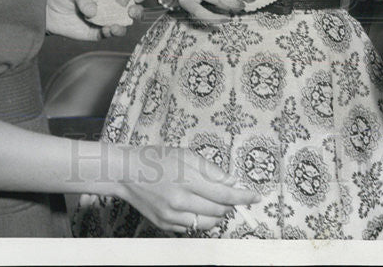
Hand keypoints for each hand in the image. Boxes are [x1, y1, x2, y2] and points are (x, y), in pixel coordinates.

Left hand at [45, 0, 144, 39]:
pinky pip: (107, 34)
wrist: (46, 13)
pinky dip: (111, 33)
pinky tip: (108, 30)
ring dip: (124, 25)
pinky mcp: (96, 33)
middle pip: (130, 10)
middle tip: (132, 11)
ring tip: (117, 26)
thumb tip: (93, 11)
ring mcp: (104, 20)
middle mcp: (110, 7)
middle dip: (136, 11)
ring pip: (122, 24)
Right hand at [84, 146, 260, 233]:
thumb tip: (231, 183)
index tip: (256, 197)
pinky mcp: (164, 224)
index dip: (243, 197)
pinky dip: (199, 219)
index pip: (225, 194)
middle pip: (219, 211)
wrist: (126, 173)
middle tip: (229, 196)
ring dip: (217, 214)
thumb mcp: (186, 155)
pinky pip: (191, 227)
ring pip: (208, 223)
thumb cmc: (157, 159)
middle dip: (230, 205)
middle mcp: (180, 201)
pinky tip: (193, 206)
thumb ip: (211, 170)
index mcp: (187, 179)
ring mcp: (171, 216)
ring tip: (212, 202)